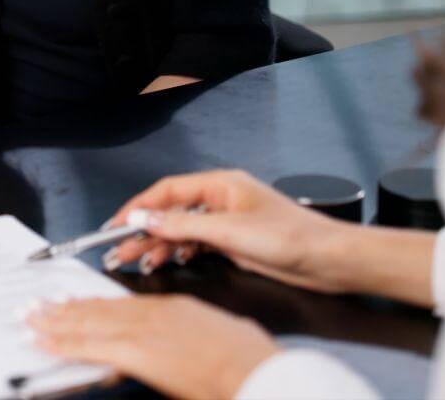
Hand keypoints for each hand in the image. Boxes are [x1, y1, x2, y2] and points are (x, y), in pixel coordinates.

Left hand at [27, 294, 279, 398]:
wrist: (256, 370)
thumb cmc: (247, 361)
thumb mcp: (219, 339)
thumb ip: (191, 342)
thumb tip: (179, 353)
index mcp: (176, 309)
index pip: (124, 305)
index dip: (95, 305)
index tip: (73, 302)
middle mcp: (156, 314)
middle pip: (102, 309)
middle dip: (67, 309)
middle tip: (37, 306)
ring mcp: (146, 331)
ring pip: (91, 322)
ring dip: (56, 321)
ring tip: (30, 318)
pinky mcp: (138, 351)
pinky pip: (92, 345)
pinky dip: (65, 342)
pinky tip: (45, 341)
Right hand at [100, 169, 357, 292]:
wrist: (328, 260)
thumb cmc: (292, 237)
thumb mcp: (230, 231)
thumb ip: (183, 226)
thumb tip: (146, 219)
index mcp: (222, 184)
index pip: (168, 191)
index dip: (139, 207)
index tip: (117, 224)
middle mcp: (223, 199)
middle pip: (172, 211)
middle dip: (144, 230)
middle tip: (119, 249)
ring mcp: (228, 221)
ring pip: (182, 230)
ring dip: (159, 244)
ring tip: (137, 260)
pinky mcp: (235, 242)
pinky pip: (197, 243)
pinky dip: (179, 252)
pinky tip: (166, 261)